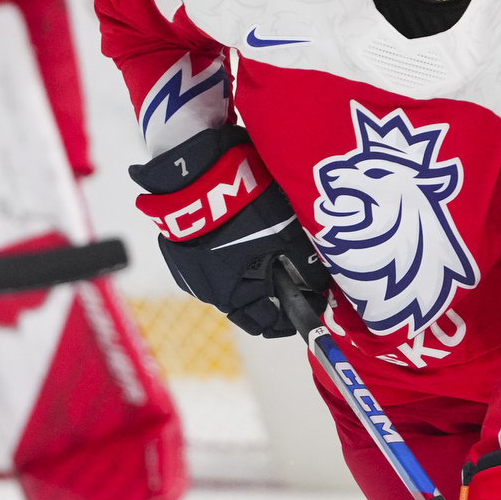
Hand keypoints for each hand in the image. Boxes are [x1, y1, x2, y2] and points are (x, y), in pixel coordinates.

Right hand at [129, 127, 331, 337]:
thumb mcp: (284, 234)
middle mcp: (209, 294)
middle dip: (271, 302)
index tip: (309, 303)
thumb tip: (322, 287)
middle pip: (247, 310)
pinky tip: (239, 246)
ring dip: (248, 283)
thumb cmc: (244, 207)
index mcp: (235, 295)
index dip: (291, 317)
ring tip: (268, 262)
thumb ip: (305, 264)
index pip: (267, 323)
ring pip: (227, 290)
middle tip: (293, 288)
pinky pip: (209, 271)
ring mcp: (190, 276)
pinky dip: (228, 266)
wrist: (195, 176)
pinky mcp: (178, 256)